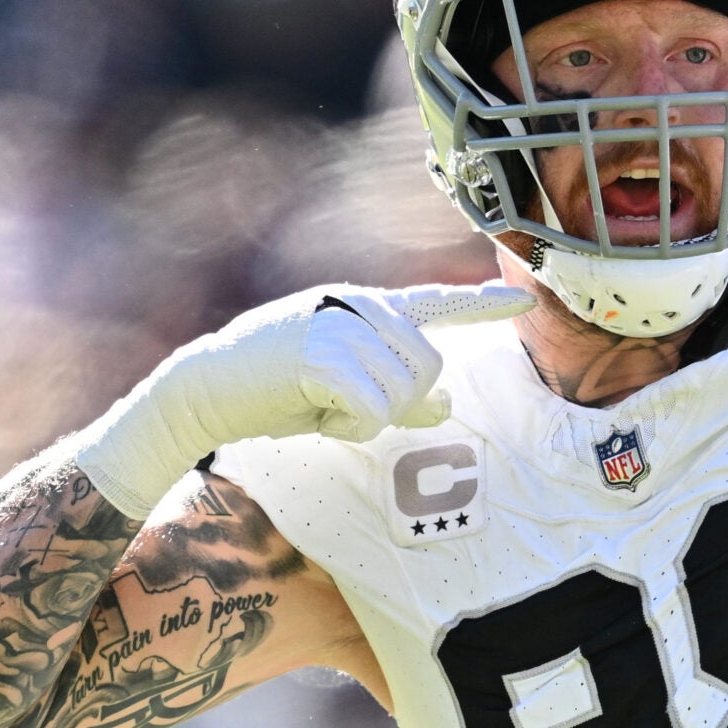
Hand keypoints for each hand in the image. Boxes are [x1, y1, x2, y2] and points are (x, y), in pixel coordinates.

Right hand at [74, 281, 530, 516]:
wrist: (204, 391)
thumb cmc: (274, 390)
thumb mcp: (344, 391)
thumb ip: (397, 393)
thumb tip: (445, 406)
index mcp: (366, 307)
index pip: (435, 302)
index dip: (482, 303)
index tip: (523, 300)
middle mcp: (359, 306)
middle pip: (430, 369)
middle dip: (399, 402)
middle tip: (345, 406)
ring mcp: (340, 325)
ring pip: (404, 391)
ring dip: (369, 418)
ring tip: (323, 404)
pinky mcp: (321, 355)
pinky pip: (373, 409)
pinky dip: (349, 426)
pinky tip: (315, 414)